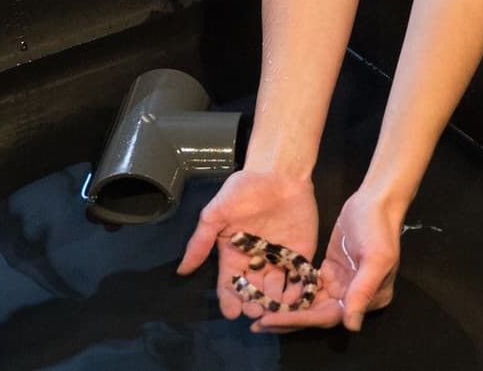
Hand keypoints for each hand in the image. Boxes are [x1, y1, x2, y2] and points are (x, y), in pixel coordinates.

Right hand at [176, 167, 317, 319]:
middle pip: (253, 291)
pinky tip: (296, 298)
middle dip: (253, 304)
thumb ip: (201, 241)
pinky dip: (298, 289)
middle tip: (255, 311)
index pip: (230, 285)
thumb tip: (182, 270)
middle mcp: (256, 263)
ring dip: (275, 301)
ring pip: (276, 288)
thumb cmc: (244, 190)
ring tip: (274, 308)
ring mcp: (279, 260)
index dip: (229, 299)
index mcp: (234, 256)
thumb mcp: (216, 213)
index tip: (232, 312)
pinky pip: (299, 277)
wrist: (279, 171)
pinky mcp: (301, 254)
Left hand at [255, 184, 403, 333]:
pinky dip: (291, 292)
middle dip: (287, 319)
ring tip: (258, 313)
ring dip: (286, 309)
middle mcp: (353, 298)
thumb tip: (351, 326)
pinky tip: (270, 292)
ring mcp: (341, 284)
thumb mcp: (376, 258)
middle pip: (316, 314)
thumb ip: (362, 291)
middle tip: (256, 324)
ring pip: (310, 303)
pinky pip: (308, 286)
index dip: (299, 320)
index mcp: (368, 300)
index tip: (270, 321)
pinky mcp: (330, 271)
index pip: (328, 316)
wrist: (376, 200)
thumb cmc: (378, 228)